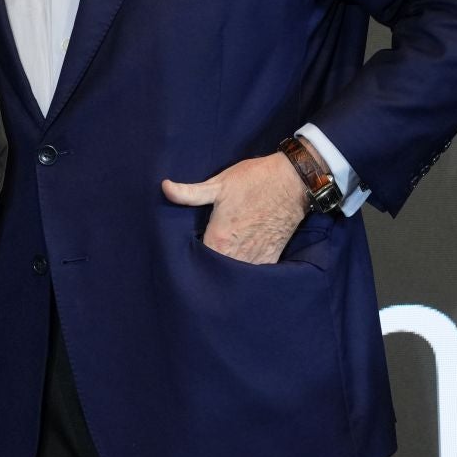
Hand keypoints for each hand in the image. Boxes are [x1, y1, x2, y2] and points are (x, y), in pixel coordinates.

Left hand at [162, 153, 307, 264]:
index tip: (184, 256)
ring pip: (235, 276)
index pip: (198, 261)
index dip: (189, 260)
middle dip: (207, 268)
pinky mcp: (271, 258)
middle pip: (216, 271)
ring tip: (216, 267)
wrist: (292, 182)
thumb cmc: (253, 180)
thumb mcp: (218, 184)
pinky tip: (238, 264)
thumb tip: (164, 187)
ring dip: (226, 271)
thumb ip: (189, 193)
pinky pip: (254, 273)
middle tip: (199, 262)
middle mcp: (238, 254)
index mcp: (220, 239)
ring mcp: (256, 258)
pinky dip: (245, 271)